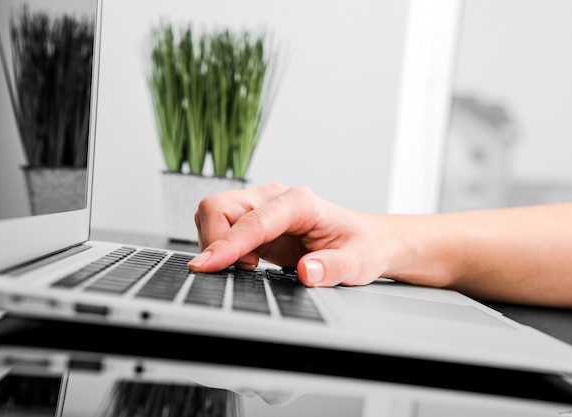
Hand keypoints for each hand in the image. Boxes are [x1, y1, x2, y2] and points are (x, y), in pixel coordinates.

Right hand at [188, 184, 389, 286]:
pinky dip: (221, 246)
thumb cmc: (361, 247)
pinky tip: (245, 264)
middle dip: (216, 242)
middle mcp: (276, 198)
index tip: (206, 266)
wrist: (366, 240)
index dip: (225, 245)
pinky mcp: (255, 220)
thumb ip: (333, 267)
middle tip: (247, 269)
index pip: (251, 221)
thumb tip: (308, 271)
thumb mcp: (358, 263)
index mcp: (300, 203)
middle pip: (218, 206)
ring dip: (216, 243)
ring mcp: (262, 207)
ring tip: (249, 267)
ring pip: (213, 213)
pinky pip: (221, 226)